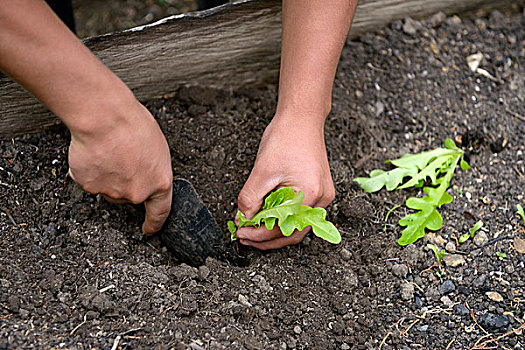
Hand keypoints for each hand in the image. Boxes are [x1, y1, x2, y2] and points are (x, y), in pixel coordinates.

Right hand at [68, 99, 172, 233]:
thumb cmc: (133, 124)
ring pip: (108, 188)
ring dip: (107, 174)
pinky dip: (89, 168)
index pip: (160, 212)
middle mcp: (137, 193)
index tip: (148, 229)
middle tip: (121, 158)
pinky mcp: (89, 186)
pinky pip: (89, 179)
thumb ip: (151, 168)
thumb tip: (144, 172)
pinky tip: (93, 151)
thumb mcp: (156, 147)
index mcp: (160, 183)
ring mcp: (112, 192)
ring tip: (108, 149)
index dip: (154, 223)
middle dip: (125, 182)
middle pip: (129, 196)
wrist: (105, 117)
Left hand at [236, 113, 334, 249]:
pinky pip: (301, 213)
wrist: (301, 118)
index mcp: (310, 194)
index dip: (258, 235)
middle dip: (267, 238)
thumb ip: (250, 199)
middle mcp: (322, 199)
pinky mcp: (319, 190)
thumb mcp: (261, 171)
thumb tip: (242, 220)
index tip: (240, 234)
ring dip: (275, 230)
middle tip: (245, 237)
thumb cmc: (285, 138)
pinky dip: (283, 218)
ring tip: (253, 229)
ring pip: (297, 225)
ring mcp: (323, 195)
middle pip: (293, 233)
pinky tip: (267, 216)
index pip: (281, 228)